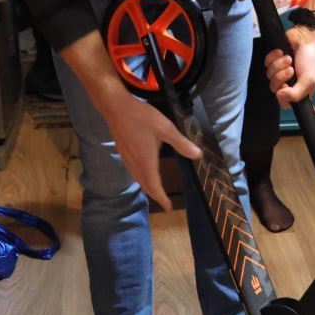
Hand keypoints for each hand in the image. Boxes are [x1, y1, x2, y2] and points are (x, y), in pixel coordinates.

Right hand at [97, 87, 200, 210]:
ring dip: (147, 186)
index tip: (169, 207)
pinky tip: (144, 170)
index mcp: (146, 161)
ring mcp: (126, 158)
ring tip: (156, 189)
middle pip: (144, 185)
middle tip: (164, 201)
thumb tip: (198, 155)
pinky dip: (140, 177)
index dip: (161, 198)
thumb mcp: (165, 128)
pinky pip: (132, 170)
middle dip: (155, 194)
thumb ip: (181, 143)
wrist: (116, 107)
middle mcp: (134, 163)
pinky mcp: (122, 151)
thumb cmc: (141, 117)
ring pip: (137, 178)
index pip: (154, 186)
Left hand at [263, 25, 314, 107]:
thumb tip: (279, 96)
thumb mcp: (309, 80)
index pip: (284, 102)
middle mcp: (288, 83)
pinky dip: (273, 57)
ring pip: (269, 75)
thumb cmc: (311, 59)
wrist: (306, 38)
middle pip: (274, 88)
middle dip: (281, 76)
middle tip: (291, 68)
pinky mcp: (273, 61)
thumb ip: (296, 94)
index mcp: (298, 90)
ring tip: (289, 58)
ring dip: (279, 64)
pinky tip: (281, 52)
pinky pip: (266, 63)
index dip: (283, 95)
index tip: (288, 85)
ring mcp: (279, 72)